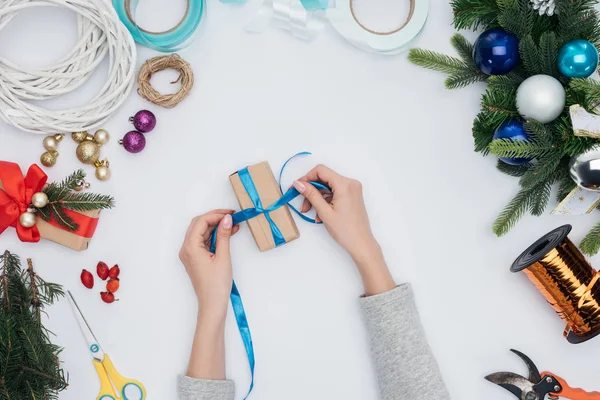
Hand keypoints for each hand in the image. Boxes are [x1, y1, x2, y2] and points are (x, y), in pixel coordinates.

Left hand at [179, 210, 239, 322]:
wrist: (212, 304)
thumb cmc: (216, 284)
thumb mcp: (223, 257)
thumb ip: (224, 235)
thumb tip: (226, 219)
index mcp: (190, 247)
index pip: (201, 222)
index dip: (216, 215)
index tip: (231, 214)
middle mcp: (186, 249)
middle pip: (198, 225)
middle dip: (215, 218)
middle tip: (231, 217)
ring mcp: (189, 254)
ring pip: (200, 232)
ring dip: (215, 227)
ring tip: (232, 225)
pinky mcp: (195, 258)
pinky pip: (202, 241)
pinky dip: (214, 236)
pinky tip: (226, 234)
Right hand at [293, 165, 394, 295]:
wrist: (361, 244)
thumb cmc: (345, 230)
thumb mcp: (324, 212)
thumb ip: (311, 195)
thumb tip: (298, 183)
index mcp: (345, 184)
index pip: (321, 170)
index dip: (306, 178)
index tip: (297, 188)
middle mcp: (350, 183)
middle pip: (324, 179)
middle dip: (311, 191)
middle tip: (302, 205)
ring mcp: (352, 189)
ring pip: (328, 187)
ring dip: (317, 198)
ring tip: (310, 212)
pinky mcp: (352, 196)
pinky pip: (334, 193)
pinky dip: (325, 201)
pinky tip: (320, 215)